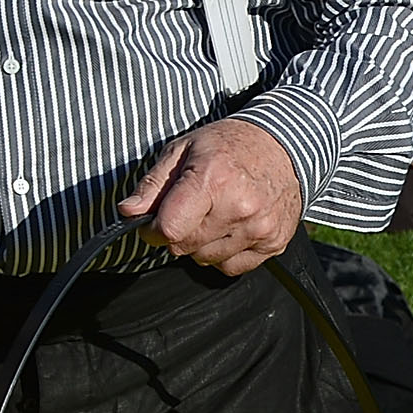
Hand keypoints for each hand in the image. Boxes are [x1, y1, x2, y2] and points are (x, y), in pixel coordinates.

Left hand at [118, 118, 302, 276]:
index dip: (152, 230)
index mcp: (213, 180)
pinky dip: (224, 253)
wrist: (285, 144)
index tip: (153, 221)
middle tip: (188, 209)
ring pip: (206, 259)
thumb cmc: (228, 145)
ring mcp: (260, 228)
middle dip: (176, 233)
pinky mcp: (274, 243)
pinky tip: (231, 227)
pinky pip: (231, 267)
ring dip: (200, 244)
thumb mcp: (182, 150)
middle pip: (185, 247)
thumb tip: (127, 212)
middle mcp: (240, 208)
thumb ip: (152, 184)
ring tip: (213, 214)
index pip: (169, 230)